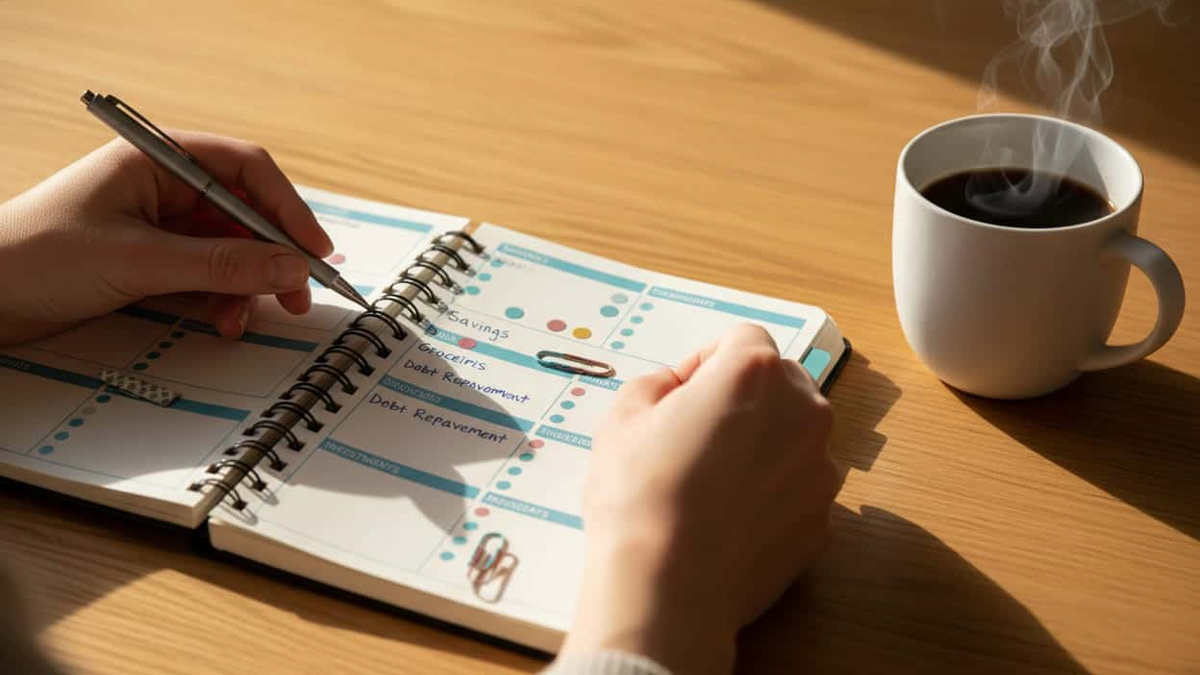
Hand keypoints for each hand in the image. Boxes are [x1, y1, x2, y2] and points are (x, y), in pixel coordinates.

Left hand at [0, 132, 332, 344]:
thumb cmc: (36, 258)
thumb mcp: (139, 261)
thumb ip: (222, 264)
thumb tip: (292, 267)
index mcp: (156, 161)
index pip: (244, 168)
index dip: (286, 207)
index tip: (313, 250)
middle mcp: (161, 188)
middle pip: (243, 213)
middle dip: (272, 256)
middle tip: (296, 295)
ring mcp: (157, 227)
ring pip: (229, 250)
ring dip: (246, 285)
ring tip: (247, 319)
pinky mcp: (150, 263)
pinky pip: (206, 276)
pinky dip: (220, 299)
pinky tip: (221, 322)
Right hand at [562, 324, 840, 674]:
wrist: (668, 588)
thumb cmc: (640, 495)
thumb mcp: (622, 416)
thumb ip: (659, 384)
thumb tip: (679, 390)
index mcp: (755, 372)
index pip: (742, 338)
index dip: (704, 362)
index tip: (679, 395)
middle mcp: (804, 412)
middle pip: (779, 385)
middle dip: (743, 399)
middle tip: (694, 436)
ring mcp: (821, 470)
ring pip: (792, 439)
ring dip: (761, 447)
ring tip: (710, 485)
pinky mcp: (823, 521)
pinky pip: (796, 490)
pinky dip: (771, 496)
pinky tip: (728, 522)